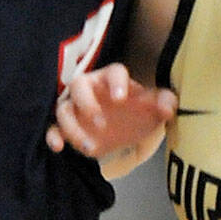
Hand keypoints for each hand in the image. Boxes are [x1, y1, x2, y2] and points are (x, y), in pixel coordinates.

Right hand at [47, 63, 178, 172]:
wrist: (124, 129)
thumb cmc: (137, 112)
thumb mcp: (154, 109)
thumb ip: (165, 103)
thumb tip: (168, 108)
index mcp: (113, 79)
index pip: (114, 72)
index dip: (116, 82)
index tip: (121, 98)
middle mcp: (91, 89)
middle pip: (79, 84)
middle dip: (87, 102)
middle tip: (100, 122)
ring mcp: (75, 107)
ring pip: (63, 109)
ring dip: (73, 127)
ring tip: (89, 146)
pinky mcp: (66, 126)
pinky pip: (52, 127)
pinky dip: (52, 136)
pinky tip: (58, 147)